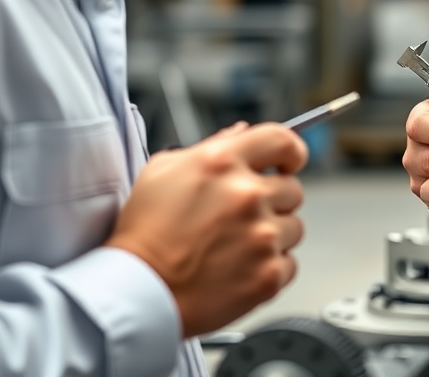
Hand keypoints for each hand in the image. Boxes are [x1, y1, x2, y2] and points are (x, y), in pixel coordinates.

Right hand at [105, 121, 307, 336]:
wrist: (134, 294)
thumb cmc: (144, 234)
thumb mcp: (163, 171)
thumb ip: (211, 145)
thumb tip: (240, 133)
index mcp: (223, 162)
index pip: (282, 140)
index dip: (291, 151)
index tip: (289, 162)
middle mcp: (247, 195)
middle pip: (292, 188)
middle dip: (273, 200)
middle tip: (244, 217)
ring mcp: (261, 236)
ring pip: (293, 227)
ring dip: (273, 235)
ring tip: (237, 246)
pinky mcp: (267, 275)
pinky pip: (289, 265)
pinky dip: (270, 269)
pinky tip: (240, 269)